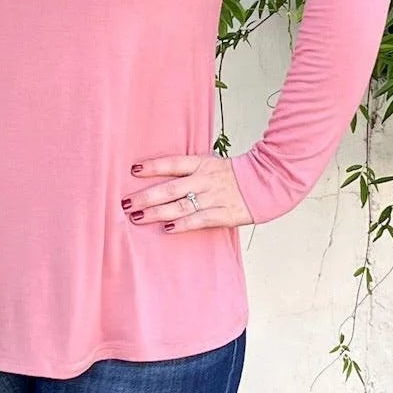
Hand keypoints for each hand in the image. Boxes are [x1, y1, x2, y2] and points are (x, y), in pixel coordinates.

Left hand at [121, 152, 252, 231]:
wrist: (267, 182)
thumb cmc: (234, 176)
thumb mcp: (212, 164)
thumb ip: (190, 170)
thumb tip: (161, 177)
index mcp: (203, 164)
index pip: (173, 163)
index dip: (153, 167)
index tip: (133, 170)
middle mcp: (205, 180)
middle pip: (170, 188)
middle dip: (145, 196)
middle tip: (125, 202)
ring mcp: (214, 197)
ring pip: (180, 206)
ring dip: (156, 212)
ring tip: (137, 217)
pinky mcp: (224, 214)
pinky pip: (199, 220)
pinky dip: (183, 225)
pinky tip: (167, 228)